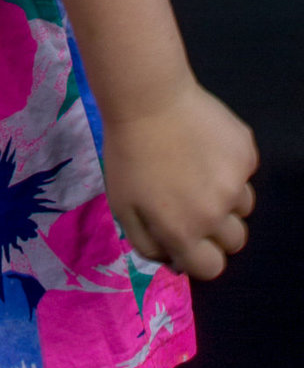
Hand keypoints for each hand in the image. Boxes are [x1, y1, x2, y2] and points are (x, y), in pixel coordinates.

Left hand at [101, 78, 258, 279]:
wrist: (147, 98)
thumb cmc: (127, 152)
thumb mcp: (122, 205)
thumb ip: (147, 244)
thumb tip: (173, 262)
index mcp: (184, 232)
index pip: (211, 269)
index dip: (200, 256)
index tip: (190, 238)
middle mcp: (215, 215)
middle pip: (235, 242)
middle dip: (218, 230)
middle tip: (195, 201)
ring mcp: (234, 184)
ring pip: (244, 207)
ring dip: (227, 197)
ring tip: (199, 169)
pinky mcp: (246, 154)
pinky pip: (245, 172)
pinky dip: (230, 164)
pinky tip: (205, 144)